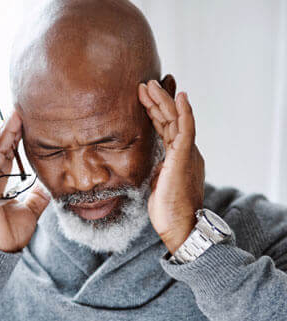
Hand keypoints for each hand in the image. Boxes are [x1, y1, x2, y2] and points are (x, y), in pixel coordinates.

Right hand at [0, 111, 49, 252]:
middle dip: (11, 130)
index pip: (8, 156)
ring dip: (1, 132)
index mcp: (0, 183)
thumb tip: (47, 186)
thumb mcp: (30, 211)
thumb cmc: (10, 234)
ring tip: (11, 114)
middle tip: (20, 112)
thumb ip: (37, 197)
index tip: (26, 123)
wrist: (0, 252)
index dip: (16, 139)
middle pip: (0, 149)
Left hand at [138, 80, 204, 254]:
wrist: (180, 226)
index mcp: (177, 157)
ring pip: (176, 120)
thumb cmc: (168, 210)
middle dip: (157, 101)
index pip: (166, 129)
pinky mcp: (185, 158)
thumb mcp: (159, 183)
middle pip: (170, 120)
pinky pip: (186, 129)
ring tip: (150, 84)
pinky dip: (184, 112)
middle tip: (145, 85)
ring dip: (164, 101)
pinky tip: (179, 96)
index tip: (144, 99)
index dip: (155, 114)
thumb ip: (159, 169)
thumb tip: (154, 164)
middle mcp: (185, 151)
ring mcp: (186, 153)